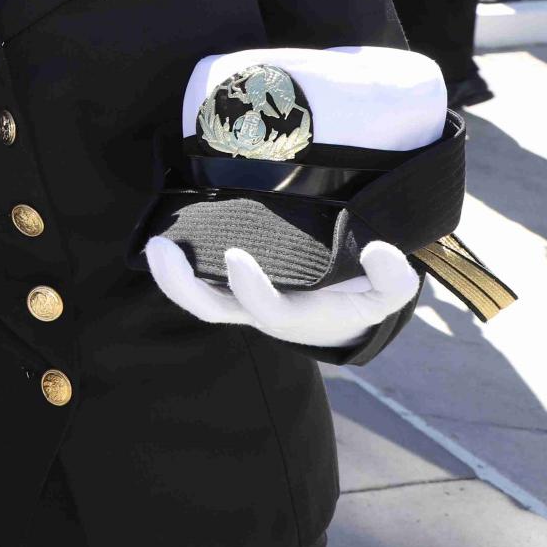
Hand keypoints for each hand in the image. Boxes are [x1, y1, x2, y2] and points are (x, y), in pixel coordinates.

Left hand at [145, 236, 419, 347]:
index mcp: (295, 314)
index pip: (267, 309)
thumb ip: (392, 278)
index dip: (250, 288)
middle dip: (185, 286)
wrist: (340, 312)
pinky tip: (162, 233)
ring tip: (153, 244)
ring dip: (169, 276)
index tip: (236, 256)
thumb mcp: (385, 294)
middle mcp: (258, 309)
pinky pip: (194, 280)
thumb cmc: (358, 296)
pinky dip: (174, 264)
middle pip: (212, 309)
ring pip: (196, 298)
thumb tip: (383, 252)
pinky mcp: (226, 283)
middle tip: (165, 250)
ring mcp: (238, 299)